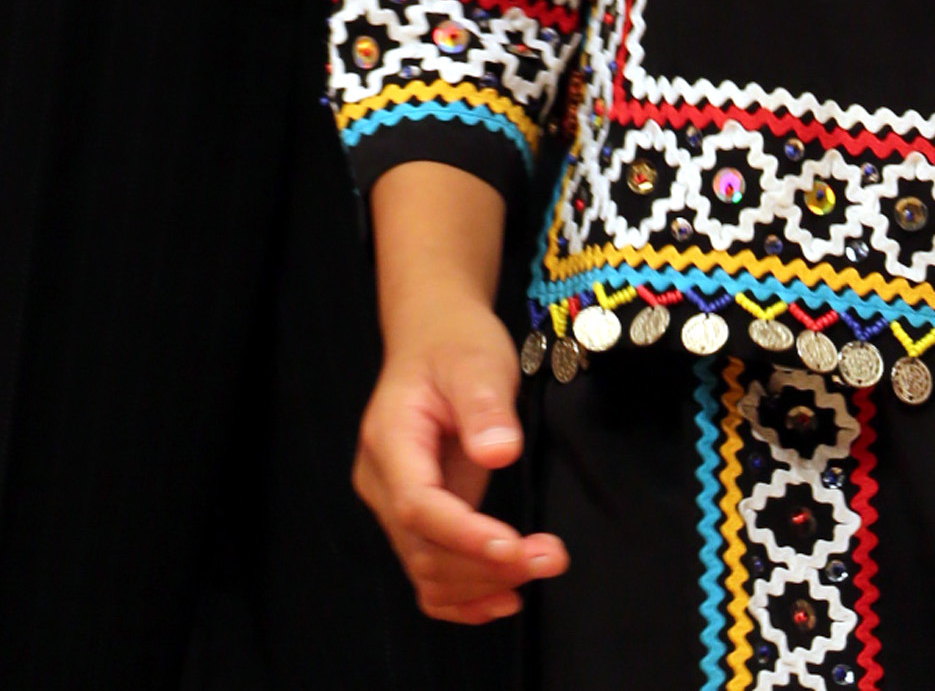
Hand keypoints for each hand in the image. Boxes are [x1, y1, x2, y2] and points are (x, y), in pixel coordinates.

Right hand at [355, 303, 566, 625]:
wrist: (433, 336)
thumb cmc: (454, 343)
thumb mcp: (476, 360)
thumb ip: (484, 405)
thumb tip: (500, 452)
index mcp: (389, 439)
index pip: (418, 506)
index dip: (465, 536)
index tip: (515, 548)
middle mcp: (381, 481)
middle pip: (424, 550)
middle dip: (487, 566)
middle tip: (553, 557)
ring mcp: (392, 505)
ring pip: (427, 572)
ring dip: (483, 584)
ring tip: (542, 567)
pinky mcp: (414, 519)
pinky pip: (429, 575)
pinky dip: (463, 597)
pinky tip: (503, 597)